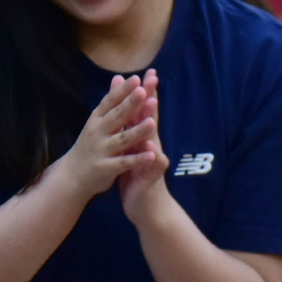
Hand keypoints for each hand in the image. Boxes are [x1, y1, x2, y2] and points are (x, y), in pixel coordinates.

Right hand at [53, 72, 160, 205]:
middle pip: (116, 117)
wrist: (72, 175)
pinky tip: (151, 155)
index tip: (136, 79)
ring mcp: (101, 150)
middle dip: (130, 105)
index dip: (122, 91)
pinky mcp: (106, 168)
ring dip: (137, 131)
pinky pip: (124, 163)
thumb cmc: (90, 145)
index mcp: (96, 119)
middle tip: (143, 92)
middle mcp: (97, 132)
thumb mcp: (97, 121)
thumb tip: (118, 76)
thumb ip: (111, 102)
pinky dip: (138, 159)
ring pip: (122, 140)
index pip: (109, 102)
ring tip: (152, 123)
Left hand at [113, 69, 176, 227]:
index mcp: (140, 139)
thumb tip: (127, 114)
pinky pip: (155, 166)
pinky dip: (154, 157)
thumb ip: (130, 133)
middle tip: (151, 77)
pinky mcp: (152, 177)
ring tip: (152, 105)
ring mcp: (153, 160)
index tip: (141, 72)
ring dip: (153, 122)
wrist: (147, 208)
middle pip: (150, 118)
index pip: (141, 112)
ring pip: (154, 138)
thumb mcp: (131, 151)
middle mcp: (150, 146)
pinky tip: (153, 149)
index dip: (141, 93)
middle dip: (151, 98)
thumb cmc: (136, 178)